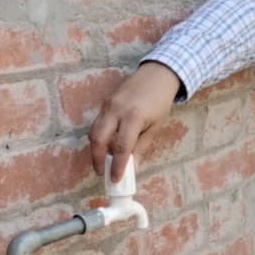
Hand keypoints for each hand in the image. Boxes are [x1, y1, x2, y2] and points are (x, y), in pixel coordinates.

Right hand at [88, 61, 180, 180]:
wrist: (156, 74)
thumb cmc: (159, 101)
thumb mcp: (155, 127)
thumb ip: (141, 147)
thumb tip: (132, 168)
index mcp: (133, 117)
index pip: (121, 148)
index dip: (117, 166)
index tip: (115, 180)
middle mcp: (116, 110)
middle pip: (99, 139)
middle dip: (97, 159)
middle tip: (101, 172)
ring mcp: (108, 105)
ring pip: (94, 131)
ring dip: (96, 149)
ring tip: (103, 162)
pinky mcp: (105, 102)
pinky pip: (98, 123)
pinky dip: (99, 136)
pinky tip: (106, 145)